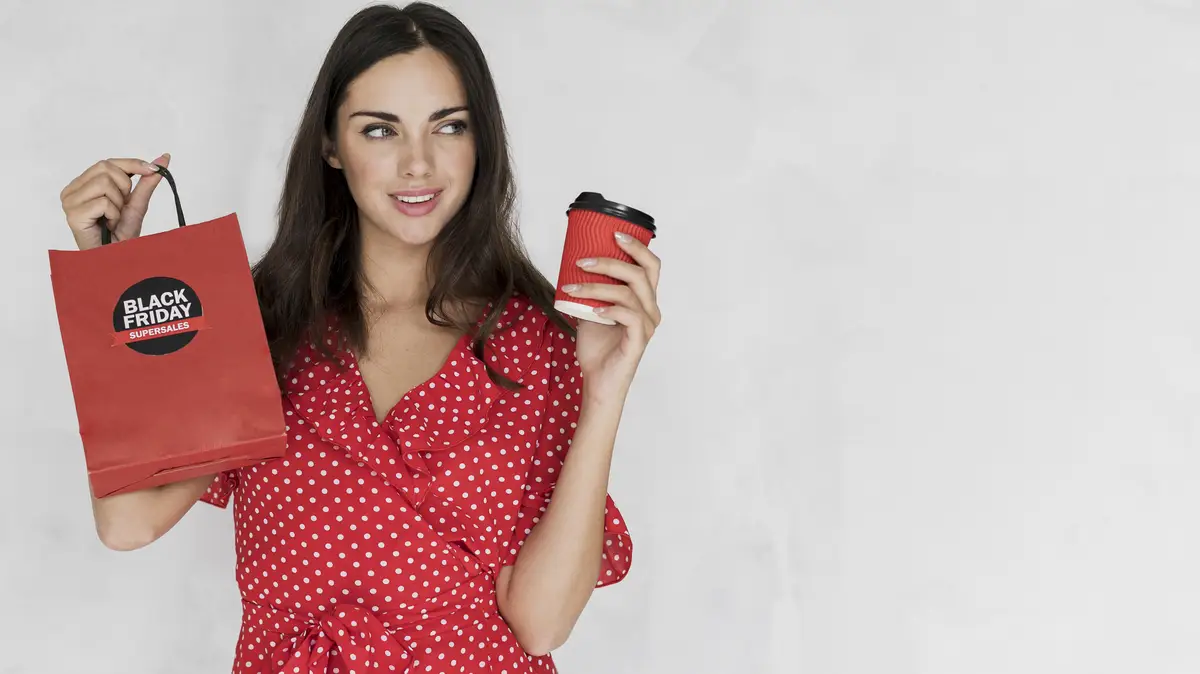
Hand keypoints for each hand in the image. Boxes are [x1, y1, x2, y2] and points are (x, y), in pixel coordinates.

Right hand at [59, 153, 170, 250]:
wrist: (117, 257)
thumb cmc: (122, 234)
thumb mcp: (138, 202)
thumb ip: (147, 180)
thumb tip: (164, 157)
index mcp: (83, 184)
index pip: (107, 163)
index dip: (132, 164)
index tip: (153, 169)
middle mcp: (72, 190)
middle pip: (105, 167)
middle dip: (124, 187)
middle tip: (121, 208)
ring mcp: (69, 201)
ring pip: (104, 183)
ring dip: (118, 203)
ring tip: (113, 218)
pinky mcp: (73, 214)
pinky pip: (103, 202)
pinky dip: (113, 214)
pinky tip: (108, 225)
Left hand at [562, 231, 661, 404]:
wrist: (597, 382)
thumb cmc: (597, 349)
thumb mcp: (590, 310)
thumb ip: (591, 291)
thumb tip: (574, 266)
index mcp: (644, 300)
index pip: (651, 266)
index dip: (637, 247)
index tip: (614, 234)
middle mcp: (651, 310)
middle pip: (642, 273)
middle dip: (613, 261)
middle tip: (584, 260)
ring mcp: (646, 326)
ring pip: (629, 293)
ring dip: (597, 286)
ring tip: (572, 286)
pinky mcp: (638, 341)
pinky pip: (629, 316)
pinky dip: (609, 308)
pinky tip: (592, 310)